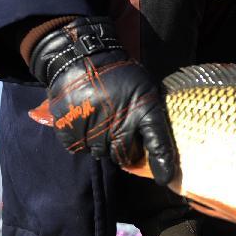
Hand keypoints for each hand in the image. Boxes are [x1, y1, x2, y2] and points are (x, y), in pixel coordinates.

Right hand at [29, 16, 175, 184]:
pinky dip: (83, 138)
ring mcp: (93, 129)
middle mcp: (118, 123)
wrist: (80, 57)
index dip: (163, 162)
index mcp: (142, 110)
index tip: (165, 177)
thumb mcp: (144, 86)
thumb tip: (159, 146)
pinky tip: (85, 120)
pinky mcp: (70, 131)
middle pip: (124, 156)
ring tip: (100, 119)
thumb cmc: (117, 74)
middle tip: (118, 128)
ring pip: (100, 153)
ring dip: (102, 142)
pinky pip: (80, 148)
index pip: (158, 142)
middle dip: (123, 148)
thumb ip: (151, 114)